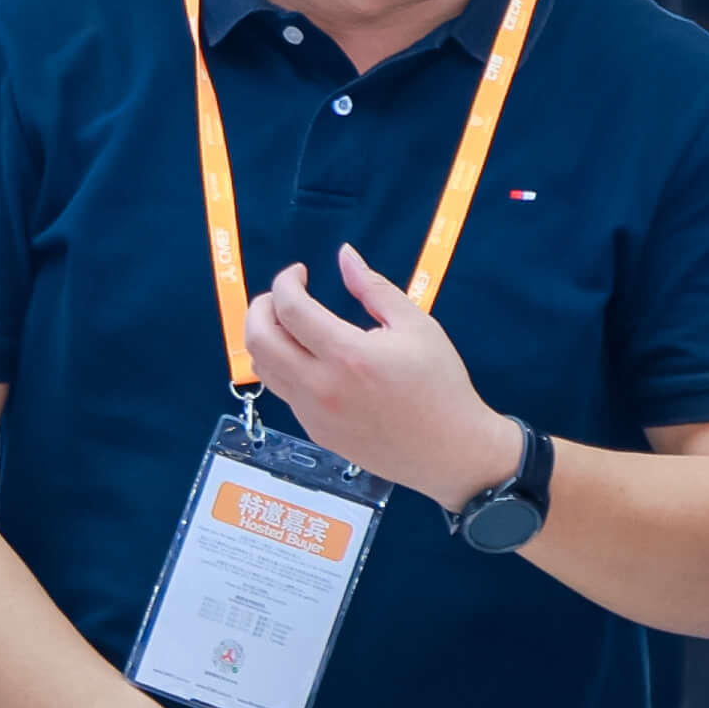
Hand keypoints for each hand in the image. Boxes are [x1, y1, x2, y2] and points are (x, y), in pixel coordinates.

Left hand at [245, 248, 518, 509]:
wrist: (450, 452)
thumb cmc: (439, 385)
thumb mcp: (416, 325)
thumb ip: (374, 288)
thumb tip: (345, 255)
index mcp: (347, 354)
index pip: (289, 308)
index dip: (285, 281)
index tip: (300, 272)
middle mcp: (320, 386)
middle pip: (258, 338)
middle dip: (260, 305)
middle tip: (282, 295)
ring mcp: (313, 414)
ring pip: (262, 368)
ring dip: (265, 337)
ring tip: (289, 323)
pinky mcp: (315, 432)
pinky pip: (283, 391)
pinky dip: (283, 365)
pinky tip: (310, 357)